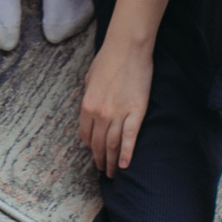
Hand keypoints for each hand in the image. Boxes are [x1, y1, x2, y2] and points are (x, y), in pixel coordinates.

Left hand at [80, 35, 152, 175]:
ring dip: (112, 161)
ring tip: (113, 173)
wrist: (128, 48)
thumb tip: (89, 109)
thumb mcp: (90, 78)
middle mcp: (100, 113)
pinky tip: (126, 165)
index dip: (89, 147)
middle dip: (100, 159)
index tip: (93, 153)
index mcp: (87, 105)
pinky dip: (127, 153)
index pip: (85, 134)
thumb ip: (88, 96)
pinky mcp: (136, 112)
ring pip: (113, 145)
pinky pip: (130, 138)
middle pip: (98, 143)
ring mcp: (118, 114)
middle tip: (103, 170)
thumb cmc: (108, 59)